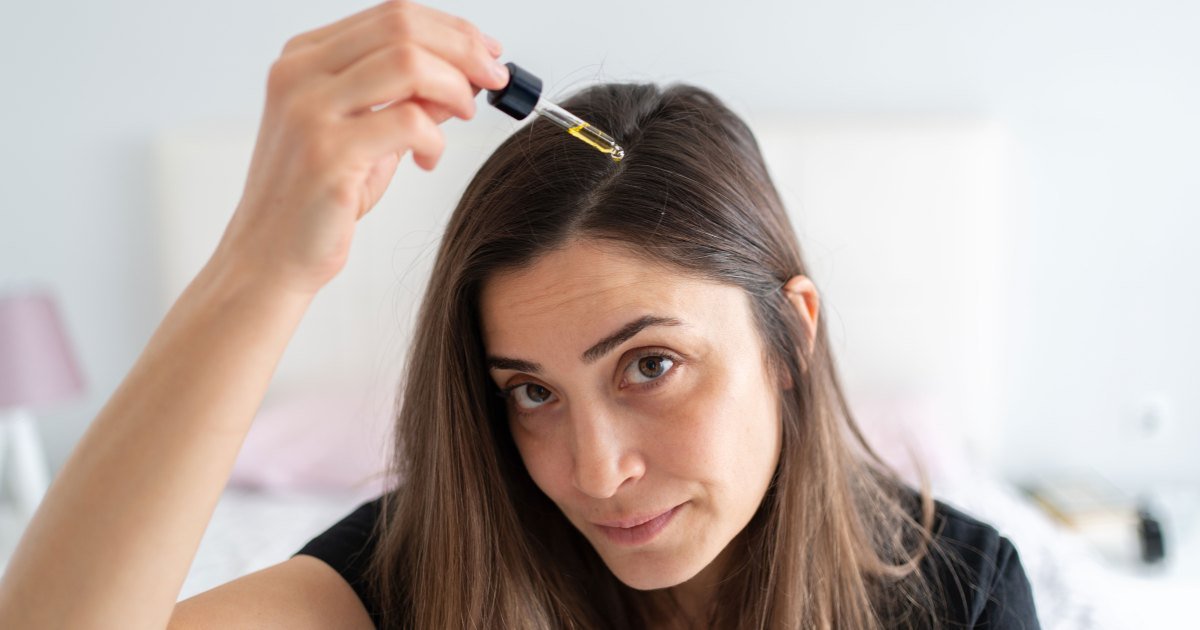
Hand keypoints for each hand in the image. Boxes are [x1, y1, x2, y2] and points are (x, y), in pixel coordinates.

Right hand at [212, 0, 507, 295]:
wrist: (270, 256)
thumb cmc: (318, 199)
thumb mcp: (369, 136)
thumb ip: (409, 100)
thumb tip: (466, 74)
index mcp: (303, 58)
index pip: (391, 15)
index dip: (451, 28)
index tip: (488, 51)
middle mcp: (299, 74)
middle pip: (402, 26)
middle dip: (464, 49)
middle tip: (495, 78)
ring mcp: (308, 110)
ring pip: (408, 63)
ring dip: (454, 86)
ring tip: (464, 114)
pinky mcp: (326, 152)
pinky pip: (408, 123)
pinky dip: (435, 139)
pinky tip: (429, 160)